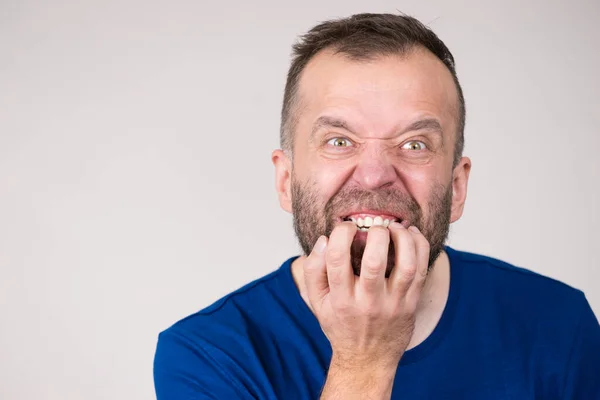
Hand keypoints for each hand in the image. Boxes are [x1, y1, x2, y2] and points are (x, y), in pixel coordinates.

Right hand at [303, 221, 429, 369]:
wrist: (368, 359)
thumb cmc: (341, 325)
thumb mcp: (317, 302)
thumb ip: (314, 269)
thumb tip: (324, 239)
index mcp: (340, 299)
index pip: (337, 258)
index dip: (342, 233)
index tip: (347, 227)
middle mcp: (367, 302)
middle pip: (375, 260)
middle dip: (376, 233)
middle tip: (375, 226)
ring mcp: (393, 304)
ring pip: (405, 265)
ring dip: (403, 238)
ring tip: (395, 227)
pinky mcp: (411, 304)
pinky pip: (421, 271)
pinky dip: (419, 247)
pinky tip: (411, 236)